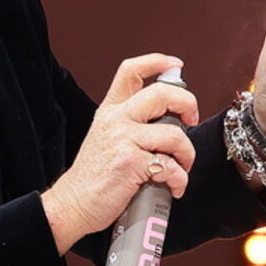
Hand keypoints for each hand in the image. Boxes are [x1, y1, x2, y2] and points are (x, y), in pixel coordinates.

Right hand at [42, 54, 198, 253]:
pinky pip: (171, 167)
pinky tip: (174, 187)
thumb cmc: (94, 177)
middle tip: (191, 120)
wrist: (74, 204)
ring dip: (187, 154)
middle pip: (162, 94)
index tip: (175, 65)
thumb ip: (131, 123)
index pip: (131, 71)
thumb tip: (170, 118)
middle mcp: (116, 120)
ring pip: (175, 135)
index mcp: (110, 111)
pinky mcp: (131, 163)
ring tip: (182, 167)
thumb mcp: (106, 137)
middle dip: (188, 105)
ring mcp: (123, 140)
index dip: (157, 61)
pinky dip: (180, 180)